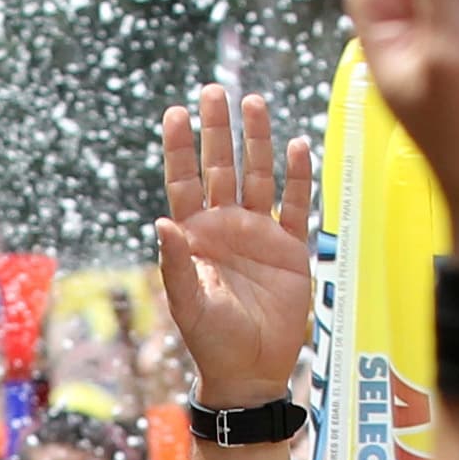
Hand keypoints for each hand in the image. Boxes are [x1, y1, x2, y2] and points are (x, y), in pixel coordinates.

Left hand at [155, 86, 315, 407]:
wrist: (251, 369)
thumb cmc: (211, 341)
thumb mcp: (188, 303)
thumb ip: (176, 264)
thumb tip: (161, 222)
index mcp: (194, 237)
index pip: (183, 182)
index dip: (180, 148)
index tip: (175, 112)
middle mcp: (225, 227)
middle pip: (220, 167)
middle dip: (217, 130)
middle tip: (214, 90)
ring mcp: (259, 233)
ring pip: (257, 176)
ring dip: (256, 142)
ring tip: (253, 103)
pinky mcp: (291, 247)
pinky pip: (295, 204)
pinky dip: (297, 177)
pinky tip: (295, 146)